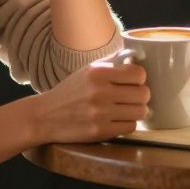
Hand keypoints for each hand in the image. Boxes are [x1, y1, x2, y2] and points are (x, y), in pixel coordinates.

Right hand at [28, 58, 149, 144]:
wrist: (46, 116)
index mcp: (98, 72)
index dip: (140, 78)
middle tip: (133, 97)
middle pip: (144, 94)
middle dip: (142, 95)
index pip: (139, 73)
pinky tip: (118, 119)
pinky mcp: (100, 131)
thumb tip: (139, 57)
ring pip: (141, 111)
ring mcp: (99, 113)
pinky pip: (130, 127)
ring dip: (137, 110)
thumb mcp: (89, 70)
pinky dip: (127, 123)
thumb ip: (114, 63)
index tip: (134, 81)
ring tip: (127, 109)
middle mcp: (99, 91)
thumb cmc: (72, 91)